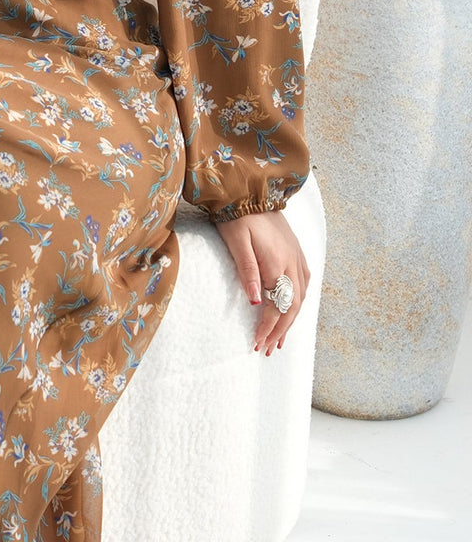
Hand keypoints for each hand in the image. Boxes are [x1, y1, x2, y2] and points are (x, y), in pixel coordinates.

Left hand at [216, 209, 310, 355]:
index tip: (257, 344)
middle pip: (291, 307)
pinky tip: (293, 308)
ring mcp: (298, 258)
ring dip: (290, 320)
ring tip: (279, 338)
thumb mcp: (237, 242)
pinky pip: (304, 283)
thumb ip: (247, 271)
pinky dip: (299, 301)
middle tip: (268, 349)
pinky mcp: (297, 251)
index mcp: (277, 264)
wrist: (252, 191)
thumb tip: (253, 302)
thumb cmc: (238, 216)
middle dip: (280, 330)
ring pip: (300, 297)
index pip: (275, 306)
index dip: (267, 327)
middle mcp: (292, 264)